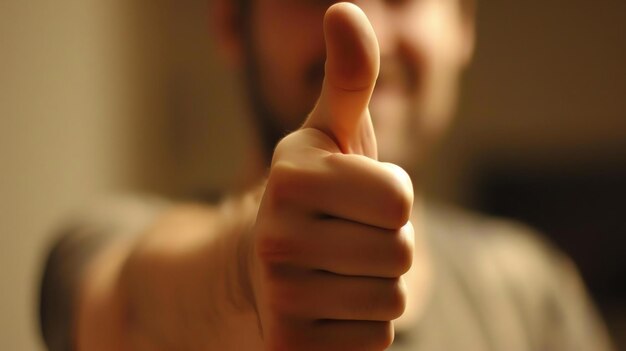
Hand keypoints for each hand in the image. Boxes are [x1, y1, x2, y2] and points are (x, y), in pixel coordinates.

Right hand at [251, 3, 414, 349]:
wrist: (253, 268)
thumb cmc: (310, 195)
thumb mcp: (328, 135)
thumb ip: (348, 77)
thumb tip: (344, 8)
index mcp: (291, 178)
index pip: (399, 197)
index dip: (389, 197)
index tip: (353, 198)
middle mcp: (276, 239)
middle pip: (399, 250)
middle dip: (383, 243)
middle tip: (343, 239)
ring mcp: (281, 299)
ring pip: (391, 301)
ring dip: (373, 286)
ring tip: (334, 272)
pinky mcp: (292, 348)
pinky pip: (373, 341)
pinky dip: (359, 326)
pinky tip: (325, 308)